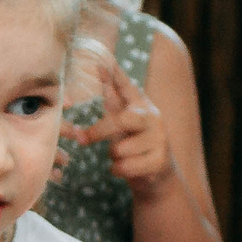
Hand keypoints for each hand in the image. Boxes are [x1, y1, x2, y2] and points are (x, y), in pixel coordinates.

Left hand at [63, 53, 174, 197]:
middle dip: (98, 131)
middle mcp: (153, 118)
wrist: (159, 178)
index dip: (115, 76)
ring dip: (112, 157)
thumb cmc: (136, 147)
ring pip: (119, 148)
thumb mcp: (124, 123)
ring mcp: (160, 139)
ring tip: (121, 158)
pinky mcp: (160, 161)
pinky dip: (118, 170)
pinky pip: (126, 166)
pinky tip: (125, 169)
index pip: (127, 87)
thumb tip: (101, 67)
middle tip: (81, 139)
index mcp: (141, 106)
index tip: (101, 62)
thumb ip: (113, 99)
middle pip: (120, 120)